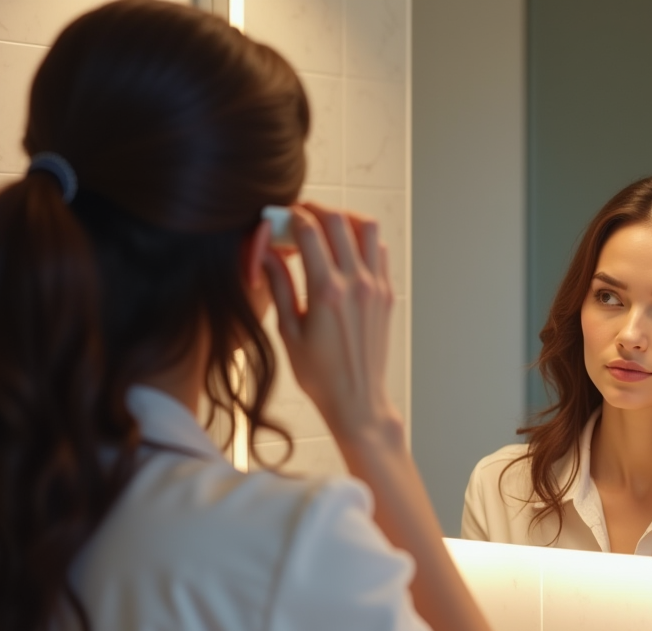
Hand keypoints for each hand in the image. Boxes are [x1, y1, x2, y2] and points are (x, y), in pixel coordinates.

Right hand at [262, 202, 397, 441]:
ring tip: (327, 226)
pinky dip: (362, 240)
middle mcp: (356, 284)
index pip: (309, 231)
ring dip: (345, 219)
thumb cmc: (319, 374)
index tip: (281, 216)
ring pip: (367, 228)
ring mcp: (376, 287)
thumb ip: (278, 285)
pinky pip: (379, 251)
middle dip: (316, 209)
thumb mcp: (288, 330)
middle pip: (339, 220)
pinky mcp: (387, 295)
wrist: (357, 399)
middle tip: (301, 214)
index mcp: (326, 292)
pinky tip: (345, 250)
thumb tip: (264, 252)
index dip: (292, 216)